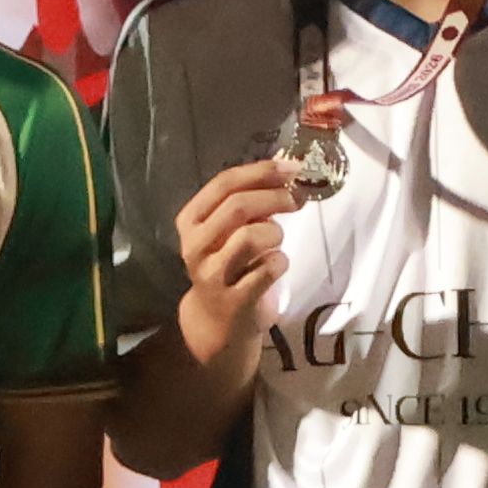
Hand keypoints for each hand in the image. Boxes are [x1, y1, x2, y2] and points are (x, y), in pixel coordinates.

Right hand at [169, 157, 296, 364]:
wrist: (217, 320)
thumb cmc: (228, 264)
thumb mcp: (227, 230)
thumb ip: (248, 203)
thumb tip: (285, 173)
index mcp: (191, 220)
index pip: (224, 183)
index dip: (261, 172)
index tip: (291, 168)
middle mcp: (195, 245)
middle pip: (238, 206)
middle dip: (275, 197)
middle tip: (296, 199)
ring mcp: (212, 273)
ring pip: (252, 236)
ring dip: (275, 233)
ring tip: (275, 242)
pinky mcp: (235, 299)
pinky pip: (269, 268)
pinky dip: (281, 262)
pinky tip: (276, 266)